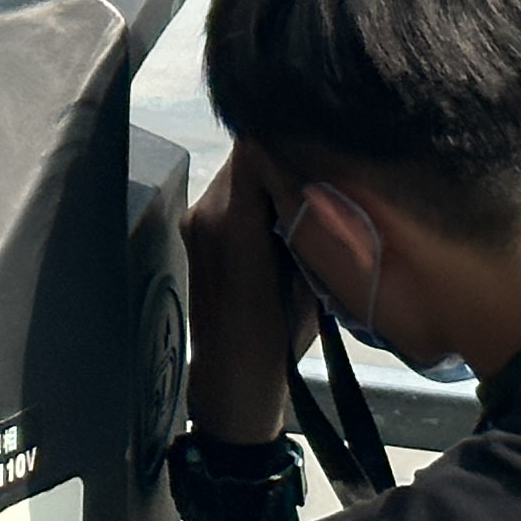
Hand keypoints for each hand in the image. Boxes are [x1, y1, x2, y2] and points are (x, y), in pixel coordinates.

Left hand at [181, 142, 315, 445]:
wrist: (232, 379)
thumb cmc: (278, 340)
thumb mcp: (311, 283)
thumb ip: (310, 230)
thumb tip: (325, 187)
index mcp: (236, 226)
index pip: (255, 150)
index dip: (289, 140)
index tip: (321, 141)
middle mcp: (208, 214)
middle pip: (246, 157)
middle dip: (284, 156)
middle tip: (322, 165)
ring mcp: (196, 220)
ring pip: (238, 174)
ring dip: (269, 177)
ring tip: (307, 192)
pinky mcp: (195, 230)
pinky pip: (229, 196)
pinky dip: (255, 196)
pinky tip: (281, 215)